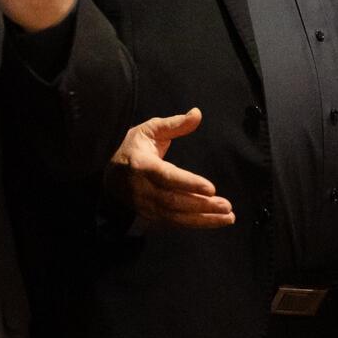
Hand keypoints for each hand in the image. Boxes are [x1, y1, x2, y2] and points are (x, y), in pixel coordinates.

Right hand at [104, 108, 234, 229]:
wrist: (110, 174)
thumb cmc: (134, 148)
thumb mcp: (150, 130)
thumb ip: (175, 124)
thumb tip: (197, 113)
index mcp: (141, 165)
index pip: (167, 176)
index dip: (189, 183)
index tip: (211, 188)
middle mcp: (142, 188)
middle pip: (174, 201)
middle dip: (202, 205)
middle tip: (227, 205)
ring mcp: (145, 205)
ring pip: (176, 216)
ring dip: (203, 219)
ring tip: (228, 217)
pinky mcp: (150, 215)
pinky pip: (174, 223)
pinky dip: (195, 224)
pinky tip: (214, 221)